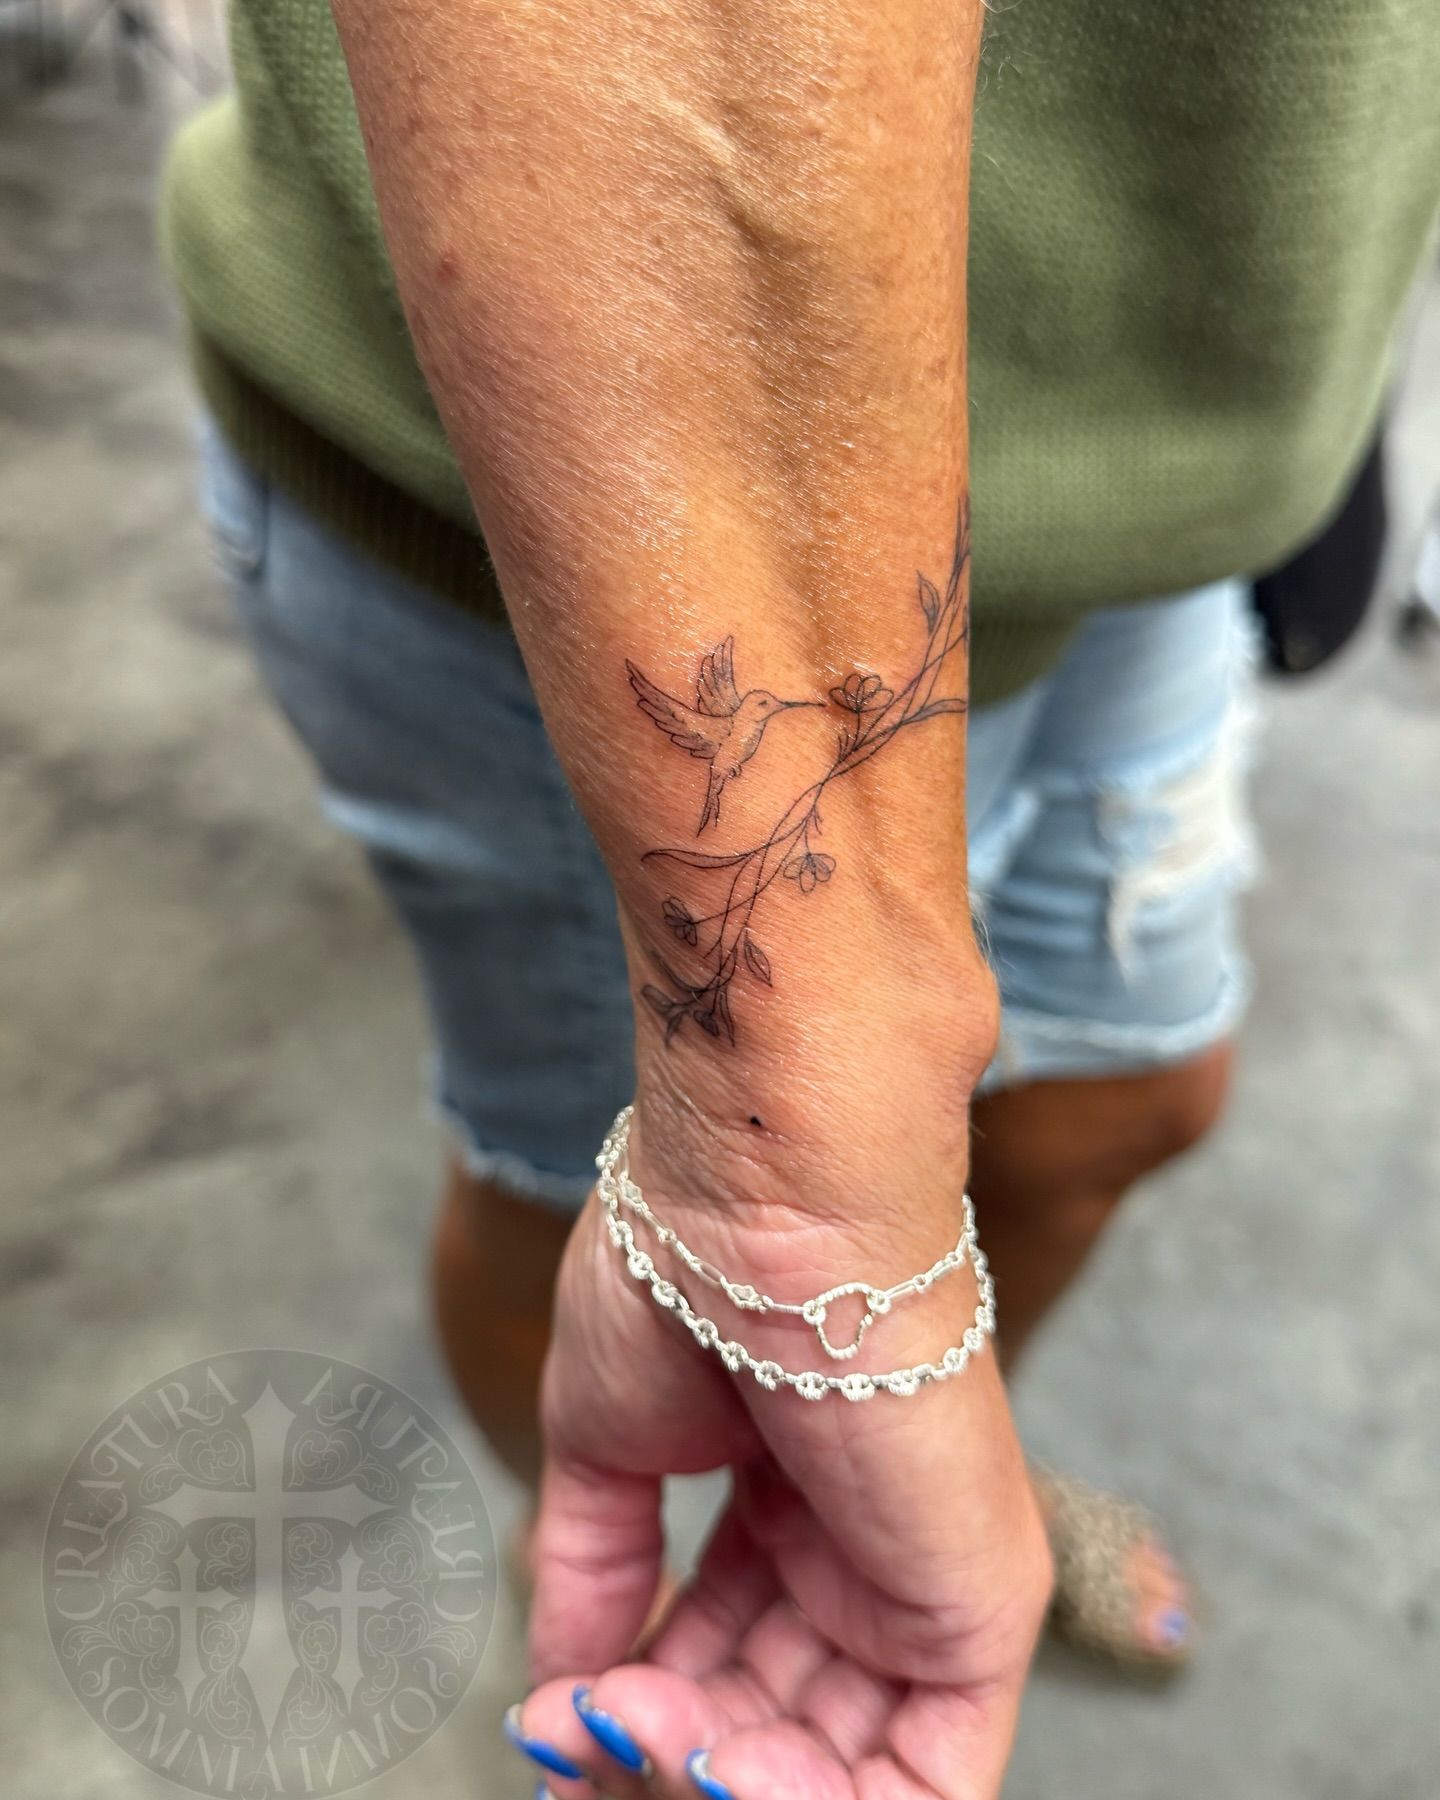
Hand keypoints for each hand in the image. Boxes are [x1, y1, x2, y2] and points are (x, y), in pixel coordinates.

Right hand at [506, 1085, 1051, 1799]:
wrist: (761, 1203)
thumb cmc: (682, 1276)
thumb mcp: (609, 1443)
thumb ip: (595, 1574)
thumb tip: (556, 1696)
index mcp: (791, 1501)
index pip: (725, 1655)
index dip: (639, 1706)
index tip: (556, 1723)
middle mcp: (864, 1548)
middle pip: (773, 1723)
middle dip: (666, 1751)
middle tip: (581, 1736)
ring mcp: (923, 1581)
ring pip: (838, 1771)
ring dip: (713, 1780)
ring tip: (631, 1735)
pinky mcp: (979, 1608)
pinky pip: (919, 1787)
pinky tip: (713, 1764)